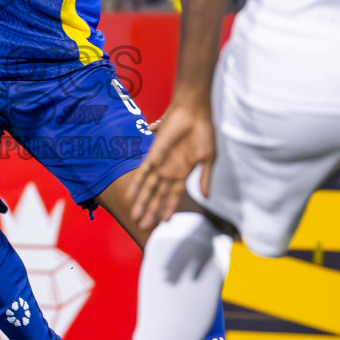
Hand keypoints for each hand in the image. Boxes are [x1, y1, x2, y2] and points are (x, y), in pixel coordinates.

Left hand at [130, 97, 212, 232]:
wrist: (194, 112)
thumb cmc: (204, 133)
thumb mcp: (208, 158)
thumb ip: (205, 177)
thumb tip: (206, 196)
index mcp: (183, 173)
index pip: (173, 196)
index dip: (168, 209)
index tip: (164, 223)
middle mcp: (170, 170)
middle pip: (158, 196)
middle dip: (151, 211)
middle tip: (143, 227)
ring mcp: (160, 163)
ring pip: (149, 188)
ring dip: (142, 202)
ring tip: (134, 217)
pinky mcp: (154, 154)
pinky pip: (143, 172)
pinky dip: (137, 184)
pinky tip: (131, 196)